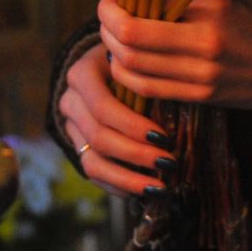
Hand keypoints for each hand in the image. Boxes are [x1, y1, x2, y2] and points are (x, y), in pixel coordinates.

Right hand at [56, 41, 173, 198]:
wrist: (108, 67)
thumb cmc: (133, 62)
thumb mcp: (138, 60)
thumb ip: (148, 78)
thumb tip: (180, 106)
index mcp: (83, 73)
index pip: (102, 106)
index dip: (131, 126)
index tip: (164, 137)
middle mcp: (70, 99)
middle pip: (98, 136)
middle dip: (136, 154)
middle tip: (169, 163)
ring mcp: (71, 125)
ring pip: (92, 161)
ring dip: (127, 178)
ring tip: (159, 187)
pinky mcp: (77, 145)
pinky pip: (93, 172)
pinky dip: (119, 185)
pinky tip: (144, 190)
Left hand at [97, 0, 251, 108]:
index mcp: (212, 7)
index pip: (150, 0)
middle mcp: (205, 41)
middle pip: (132, 37)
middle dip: (107, 25)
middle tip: (106, 15)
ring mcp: (202, 73)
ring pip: (133, 67)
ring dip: (111, 52)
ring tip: (111, 39)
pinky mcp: (201, 96)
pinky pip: (149, 89)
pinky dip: (127, 76)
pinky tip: (124, 63)